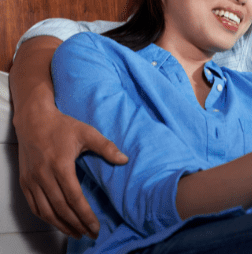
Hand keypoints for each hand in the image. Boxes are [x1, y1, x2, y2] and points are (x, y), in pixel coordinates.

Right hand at [14, 107, 127, 238]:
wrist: (33, 120)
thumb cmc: (62, 126)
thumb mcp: (87, 133)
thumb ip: (106, 147)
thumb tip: (124, 160)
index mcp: (60, 166)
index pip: (74, 198)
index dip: (85, 215)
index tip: (96, 227)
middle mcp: (44, 176)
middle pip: (61, 209)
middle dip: (76, 224)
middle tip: (89, 234)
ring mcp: (32, 180)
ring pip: (45, 211)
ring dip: (61, 225)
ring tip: (76, 233)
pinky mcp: (25, 182)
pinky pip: (34, 206)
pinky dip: (45, 217)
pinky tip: (57, 222)